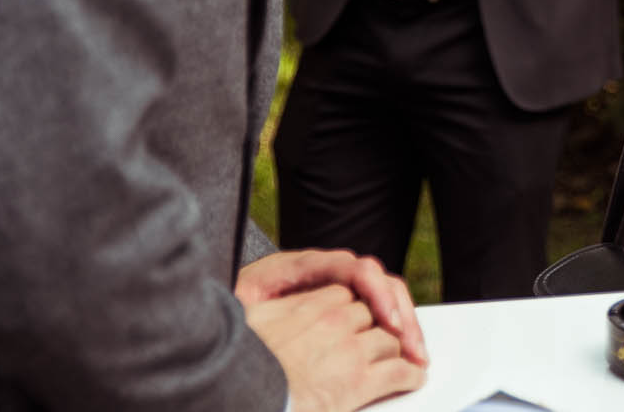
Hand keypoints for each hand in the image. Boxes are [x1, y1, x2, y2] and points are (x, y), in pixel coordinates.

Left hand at [237, 250, 425, 366]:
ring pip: (382, 295)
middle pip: (376, 280)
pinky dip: (395, 331)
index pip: (349, 268)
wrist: (208, 325)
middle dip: (400, 312)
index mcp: (295, 269)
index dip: (375, 292)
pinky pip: (376, 312)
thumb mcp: (239, 313)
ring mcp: (332, 290)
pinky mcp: (339, 311)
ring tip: (416, 355)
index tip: (388, 324)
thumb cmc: (220, 323)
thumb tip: (282, 316)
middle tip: (414, 348)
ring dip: (404, 322)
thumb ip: (262, 314)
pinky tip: (403, 355)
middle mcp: (320, 274)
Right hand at [246, 283, 425, 411]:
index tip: (359, 317)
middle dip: (382, 325)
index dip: (354, 306)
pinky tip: (413, 378)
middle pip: (370, 312)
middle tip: (393, 339)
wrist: (242, 398)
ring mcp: (348, 349)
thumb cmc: (238, 373)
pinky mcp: (358, 381)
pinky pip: (398, 371)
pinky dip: (410, 375)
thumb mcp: (244, 327)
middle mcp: (330, 320)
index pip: (343, 292)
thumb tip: (262, 310)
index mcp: (303, 304)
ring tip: (406, 359)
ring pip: (388, 339)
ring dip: (399, 350)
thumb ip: (269, 313)